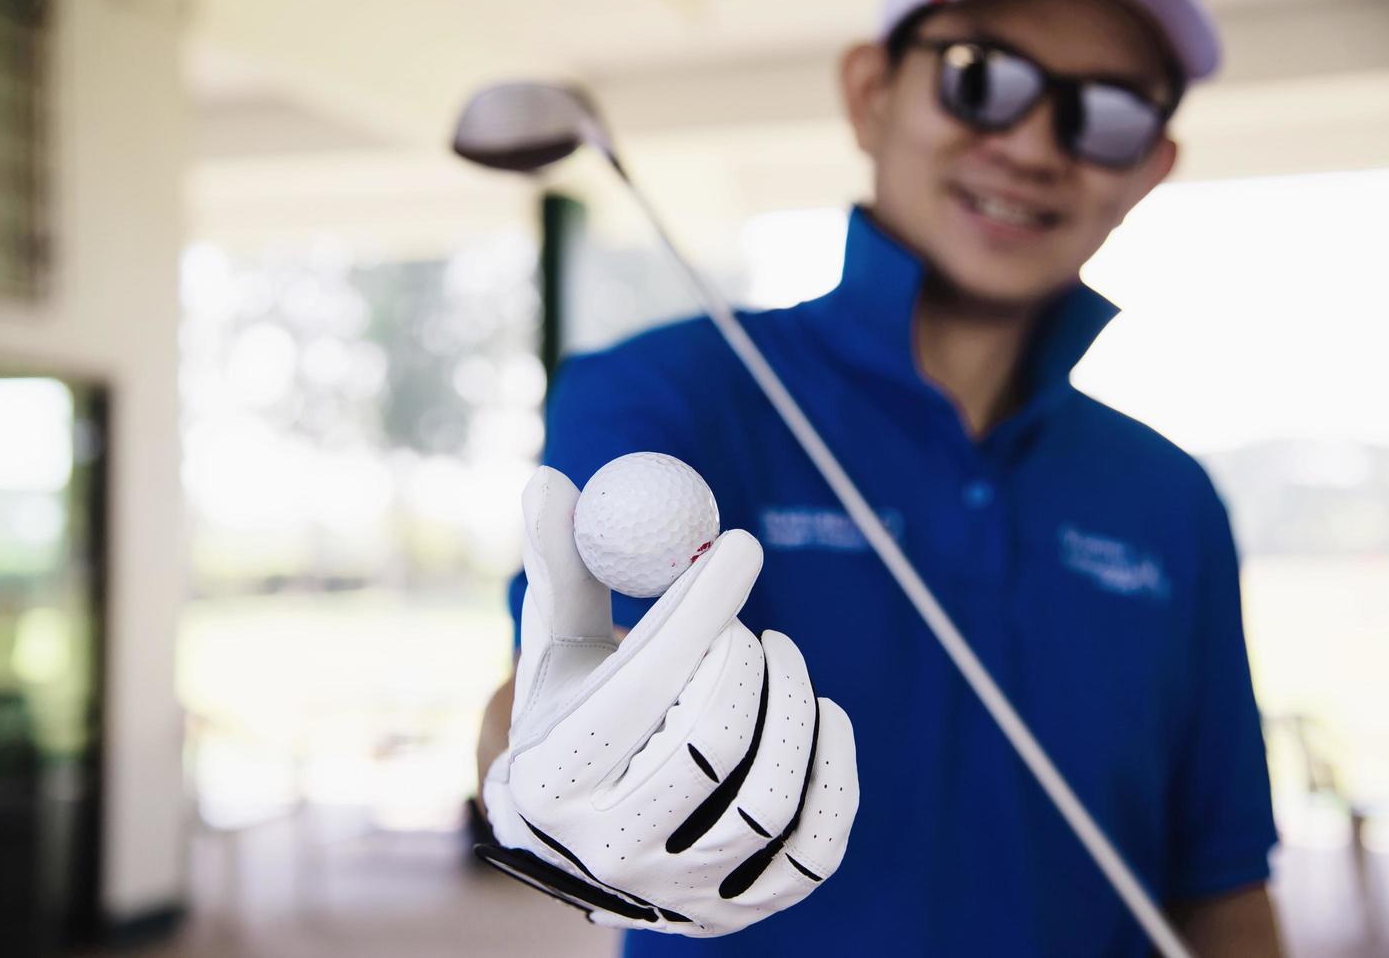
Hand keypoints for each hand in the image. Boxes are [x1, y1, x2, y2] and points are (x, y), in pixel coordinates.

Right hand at [478, 466, 857, 936]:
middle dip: (748, 661)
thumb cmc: (571, 716)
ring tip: (782, 658)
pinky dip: (837, 772)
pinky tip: (825, 716)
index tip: (742, 546)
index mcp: (556, 776)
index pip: (643, 684)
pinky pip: (817, 846)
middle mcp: (612, 846)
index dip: (701, 605)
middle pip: (712, 742)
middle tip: (756, 627)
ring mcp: (682, 889)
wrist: (577, 836)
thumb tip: (551, 478)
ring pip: (770, 796)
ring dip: (793, 705)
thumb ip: (559, 567)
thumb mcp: (555, 647)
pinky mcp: (741, 911)